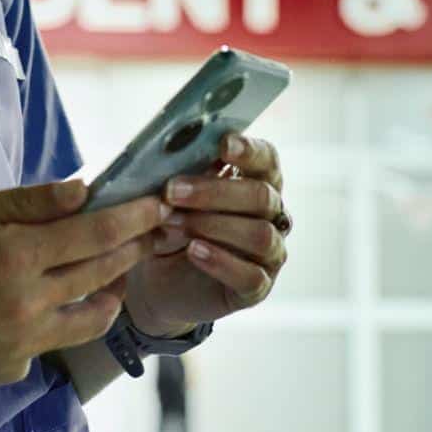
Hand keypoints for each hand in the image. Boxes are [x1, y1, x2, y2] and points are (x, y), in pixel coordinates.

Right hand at [0, 180, 165, 385]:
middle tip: (156, 229)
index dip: (135, 216)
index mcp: (14, 256)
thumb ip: (22, 203)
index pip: (97, 233)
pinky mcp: (11, 369)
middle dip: (136, 247)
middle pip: (103, 273)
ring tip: (116, 271)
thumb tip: (81, 190)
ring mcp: (22, 344)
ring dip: (113, 290)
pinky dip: (60, 318)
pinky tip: (48, 300)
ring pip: (92, 317)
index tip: (158, 202)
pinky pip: (53, 340)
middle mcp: (27, 305)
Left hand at [125, 133, 288, 337]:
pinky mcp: (258, 288)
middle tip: (173, 190)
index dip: (249, 151)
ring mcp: (270, 253)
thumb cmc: (173, 227)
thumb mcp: (175, 198)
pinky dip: (221, 261)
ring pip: (260, 234)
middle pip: (261, 196)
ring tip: (176, 223)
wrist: (158, 281)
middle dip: (215, 191)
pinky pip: (251, 275)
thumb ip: (186, 175)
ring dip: (214, 225)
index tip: (223, 144)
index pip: (267, 160)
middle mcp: (272, 216)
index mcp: (258, 183)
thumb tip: (180, 153)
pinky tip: (194, 251)